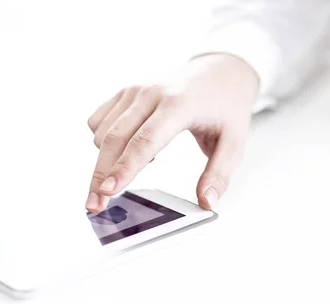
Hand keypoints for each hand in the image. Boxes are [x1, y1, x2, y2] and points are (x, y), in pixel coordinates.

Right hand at [85, 54, 259, 211]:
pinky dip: (105, 142)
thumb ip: (219, 175)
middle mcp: (152, 93)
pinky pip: (98, 122)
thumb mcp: (235, 142)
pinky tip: (131, 146)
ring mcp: (134, 90)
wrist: (218, 72)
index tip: (108, 191)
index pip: (146, 140)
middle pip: (115, 139)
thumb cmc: (225, 108)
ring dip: (107, 160)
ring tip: (143, 164)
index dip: (125, 167)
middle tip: (94, 205)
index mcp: (180, 104)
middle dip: (100, 175)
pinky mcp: (123, 91)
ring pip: (103, 133)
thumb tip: (206, 203)